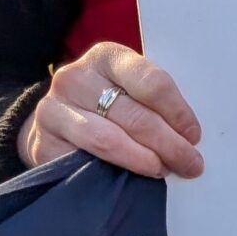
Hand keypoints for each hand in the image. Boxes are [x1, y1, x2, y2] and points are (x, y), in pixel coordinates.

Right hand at [16, 40, 202, 180]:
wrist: (54, 122)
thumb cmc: (104, 105)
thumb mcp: (128, 89)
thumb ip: (154, 102)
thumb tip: (190, 135)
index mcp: (107, 57)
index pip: (151, 82)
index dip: (178, 112)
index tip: (194, 135)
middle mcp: (76, 77)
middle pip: (134, 115)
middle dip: (169, 143)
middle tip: (191, 163)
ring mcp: (54, 109)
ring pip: (109, 140)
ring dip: (143, 159)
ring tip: (163, 170)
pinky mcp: (42, 142)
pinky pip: (85, 161)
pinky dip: (114, 171)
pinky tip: (131, 179)